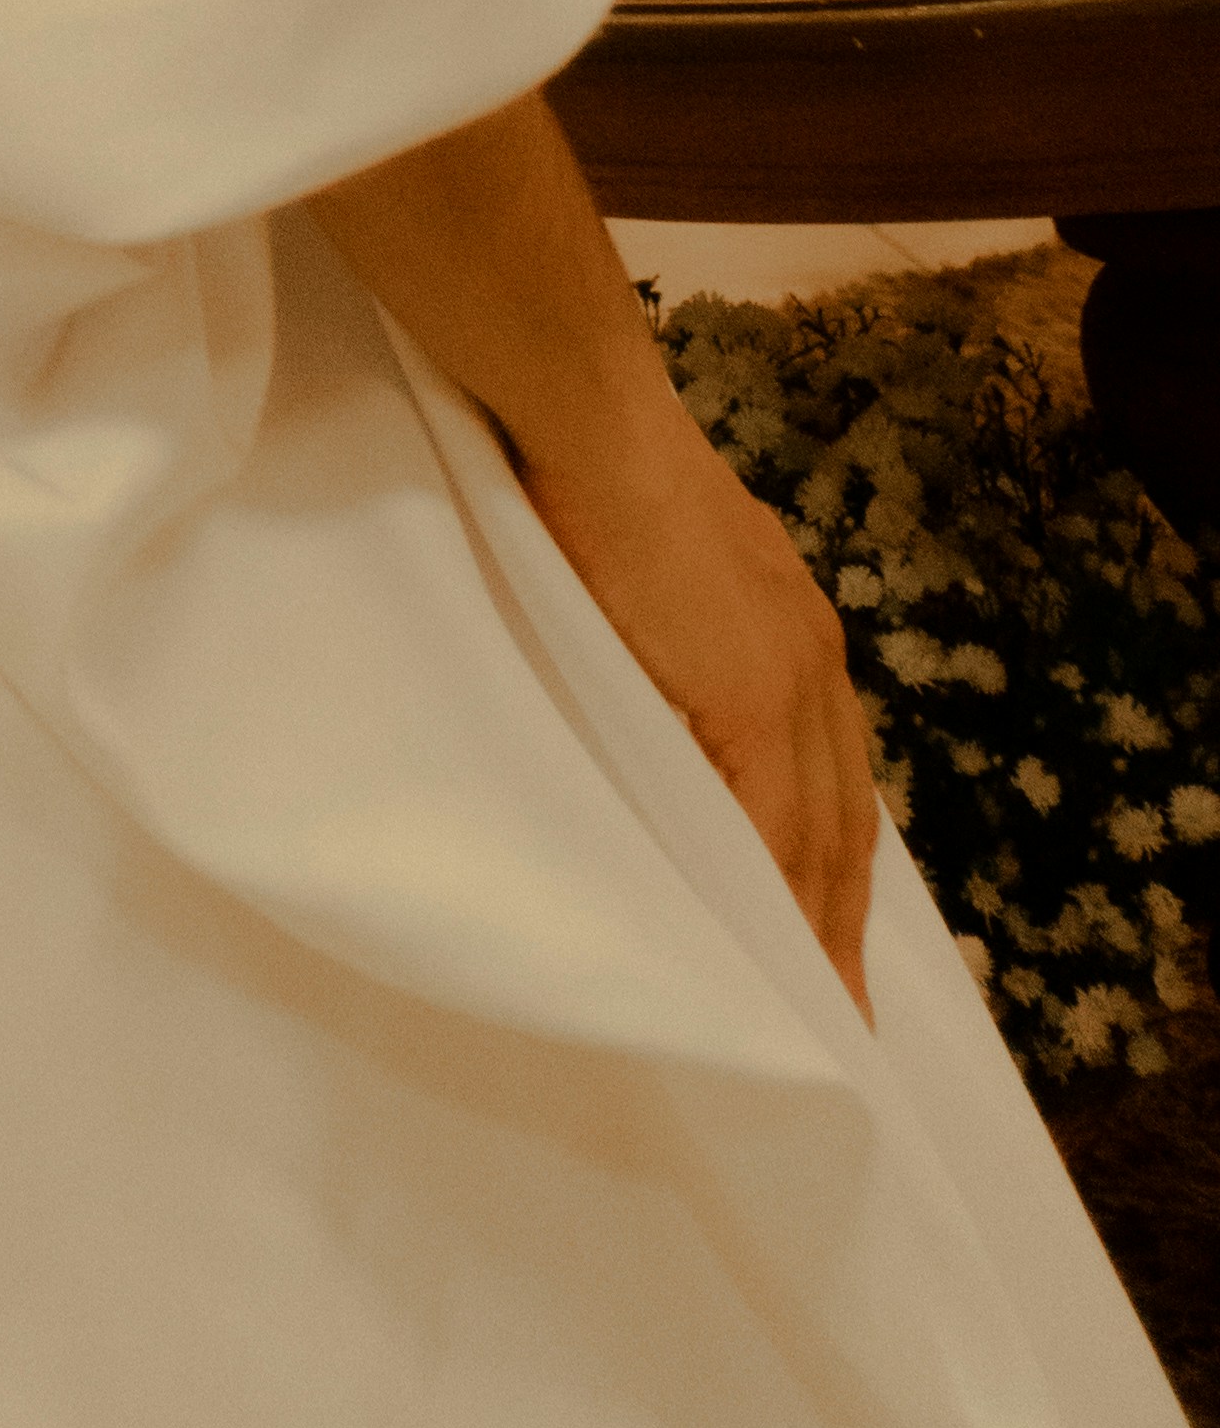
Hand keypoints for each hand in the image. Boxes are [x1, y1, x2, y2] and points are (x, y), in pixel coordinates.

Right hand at [515, 406, 877, 1018]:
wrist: (584, 416)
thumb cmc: (584, 473)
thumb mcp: (646, 572)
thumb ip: (667, 644)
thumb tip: (640, 703)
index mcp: (788, 629)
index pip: (827, 773)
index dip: (829, 859)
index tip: (827, 932)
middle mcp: (812, 658)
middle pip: (844, 820)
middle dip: (843, 916)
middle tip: (841, 1010)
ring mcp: (793, 675)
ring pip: (823, 832)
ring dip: (825, 925)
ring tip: (822, 1011)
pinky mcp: (755, 691)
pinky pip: (780, 823)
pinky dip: (785, 897)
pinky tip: (781, 958)